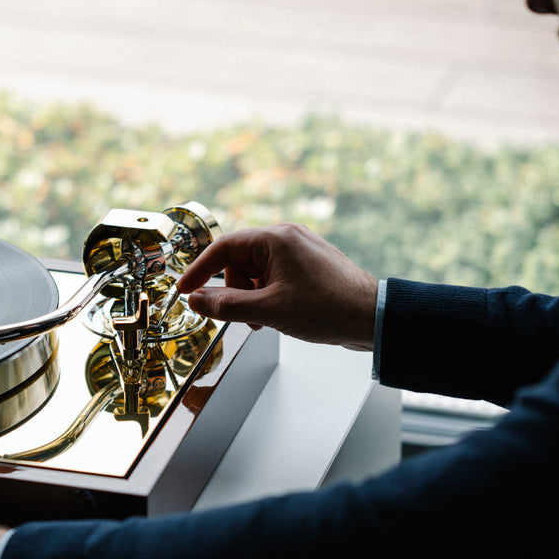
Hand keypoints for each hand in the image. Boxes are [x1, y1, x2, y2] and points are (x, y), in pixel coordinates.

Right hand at [176, 223, 377, 349]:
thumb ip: (227, 305)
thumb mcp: (269, 311)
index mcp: (276, 239)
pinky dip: (267, 296)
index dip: (199, 271)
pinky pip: (273, 277)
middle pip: (238, 262)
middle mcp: (287, 237)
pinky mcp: (308, 265)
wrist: (374, 318)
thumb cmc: (329, 309)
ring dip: (251, 297)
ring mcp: (299, 251)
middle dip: (234, 292)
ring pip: (255, 272)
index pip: (223, 248)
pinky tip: (277, 315)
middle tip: (242, 318)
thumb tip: (196, 301)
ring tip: (265, 320)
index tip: (185, 290)